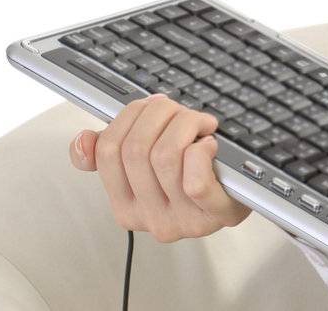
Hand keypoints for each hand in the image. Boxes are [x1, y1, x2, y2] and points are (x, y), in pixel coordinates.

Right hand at [69, 93, 251, 241]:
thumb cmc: (198, 174)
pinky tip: (209, 145)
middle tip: (181, 112)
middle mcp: (150, 217)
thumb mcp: (150, 166)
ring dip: (187, 125)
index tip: (151, 107)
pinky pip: (195, 180)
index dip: (130, 116)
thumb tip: (84, 141)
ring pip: (165, 156)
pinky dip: (202, 151)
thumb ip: (111, 153)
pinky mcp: (214, 214)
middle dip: (162, 114)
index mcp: (126, 205)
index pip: (108, 151)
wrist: (243, 195)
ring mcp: (182, 220)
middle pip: (137, 148)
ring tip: (201, 125)